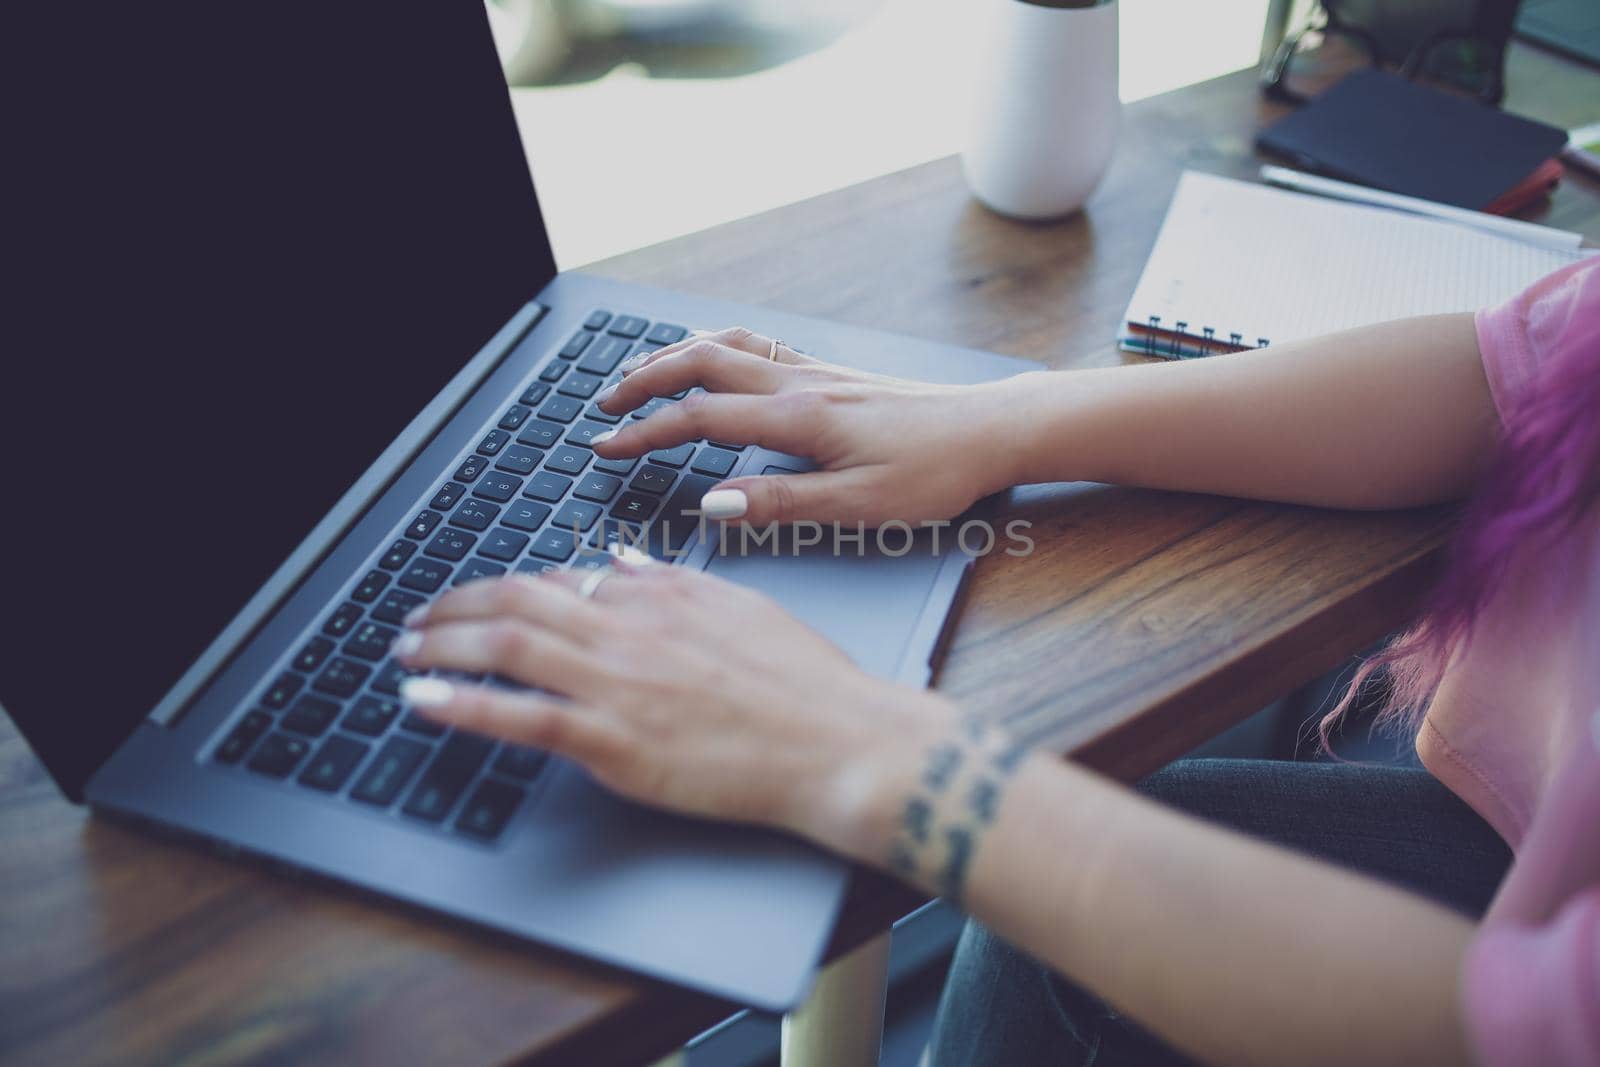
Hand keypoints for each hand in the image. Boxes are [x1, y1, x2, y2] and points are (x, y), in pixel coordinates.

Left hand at [393, 564, 956, 857]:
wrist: (841, 741)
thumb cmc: (806, 684)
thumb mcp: (739, 608)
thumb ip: (670, 582)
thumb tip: (620, 560)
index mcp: (661, 595)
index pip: (560, 579)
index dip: (504, 589)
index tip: (477, 601)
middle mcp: (631, 629)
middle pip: (517, 601)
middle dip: (454, 607)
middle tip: (418, 622)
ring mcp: (620, 683)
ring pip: (507, 645)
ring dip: (442, 644)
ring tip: (405, 652)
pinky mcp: (617, 741)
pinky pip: (521, 716)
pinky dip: (463, 703)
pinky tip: (424, 701)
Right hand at [591, 326, 1037, 525]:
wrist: (993, 430)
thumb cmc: (937, 472)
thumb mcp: (862, 506)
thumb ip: (782, 504)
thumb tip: (715, 503)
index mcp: (800, 418)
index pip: (701, 418)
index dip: (647, 433)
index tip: (605, 447)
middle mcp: (801, 383)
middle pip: (701, 363)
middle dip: (643, 380)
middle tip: (603, 404)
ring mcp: (817, 372)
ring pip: (727, 346)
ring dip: (675, 356)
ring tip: (638, 375)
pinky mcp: (833, 374)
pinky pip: (757, 346)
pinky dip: (715, 347)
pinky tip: (711, 358)